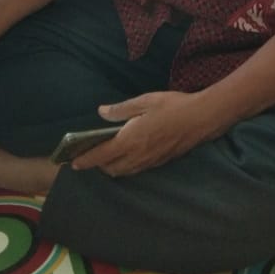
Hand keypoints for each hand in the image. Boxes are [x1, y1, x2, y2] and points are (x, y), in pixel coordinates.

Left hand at [71, 91, 211, 176]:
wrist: (201, 119)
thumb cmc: (173, 106)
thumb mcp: (145, 101)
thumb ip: (121, 109)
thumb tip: (101, 112)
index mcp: (130, 140)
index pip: (101, 156)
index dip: (85, 160)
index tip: (72, 163)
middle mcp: (137, 156)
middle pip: (110, 168)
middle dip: (98, 165)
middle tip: (90, 154)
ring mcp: (149, 162)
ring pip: (124, 172)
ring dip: (112, 167)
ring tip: (106, 156)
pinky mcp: (159, 163)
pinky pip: (136, 170)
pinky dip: (126, 166)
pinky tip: (128, 155)